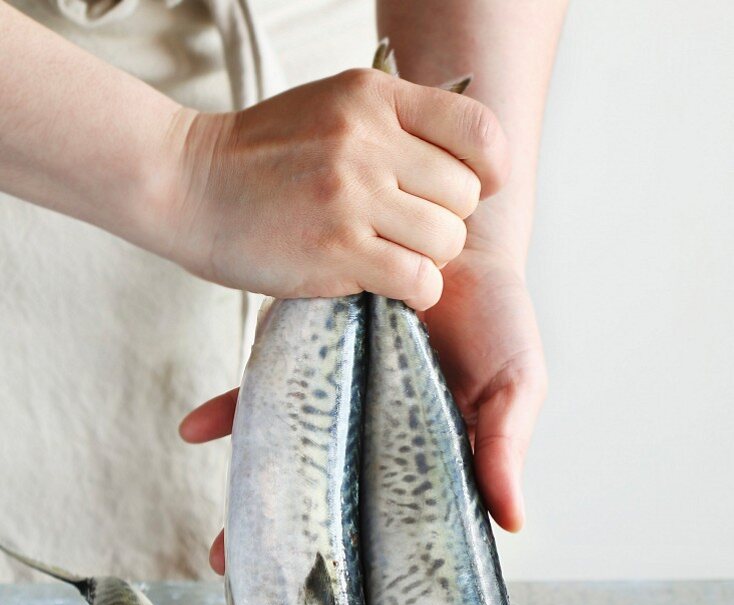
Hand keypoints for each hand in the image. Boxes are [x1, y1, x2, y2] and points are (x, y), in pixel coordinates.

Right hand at [160, 69, 508, 310]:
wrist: (187, 184)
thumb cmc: (262, 158)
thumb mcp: (333, 109)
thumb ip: (396, 126)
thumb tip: (467, 165)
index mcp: (375, 96)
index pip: (479, 132)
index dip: (487, 172)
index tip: (465, 192)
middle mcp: (370, 140)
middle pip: (466, 198)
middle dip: (445, 223)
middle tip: (405, 232)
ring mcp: (353, 196)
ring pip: (447, 242)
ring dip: (426, 260)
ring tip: (388, 257)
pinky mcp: (337, 251)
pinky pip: (419, 281)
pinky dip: (413, 292)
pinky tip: (382, 283)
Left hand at [179, 245, 545, 572]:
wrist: (452, 232)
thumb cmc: (496, 315)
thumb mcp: (514, 382)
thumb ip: (506, 446)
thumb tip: (514, 523)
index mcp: (422, 453)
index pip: (392, 522)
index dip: (363, 561)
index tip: (332, 600)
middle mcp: (373, 436)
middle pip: (329, 500)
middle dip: (294, 543)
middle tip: (257, 584)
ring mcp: (334, 400)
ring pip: (290, 460)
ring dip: (256, 497)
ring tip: (218, 546)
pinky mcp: (303, 358)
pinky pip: (262, 393)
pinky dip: (227, 413)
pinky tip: (197, 429)